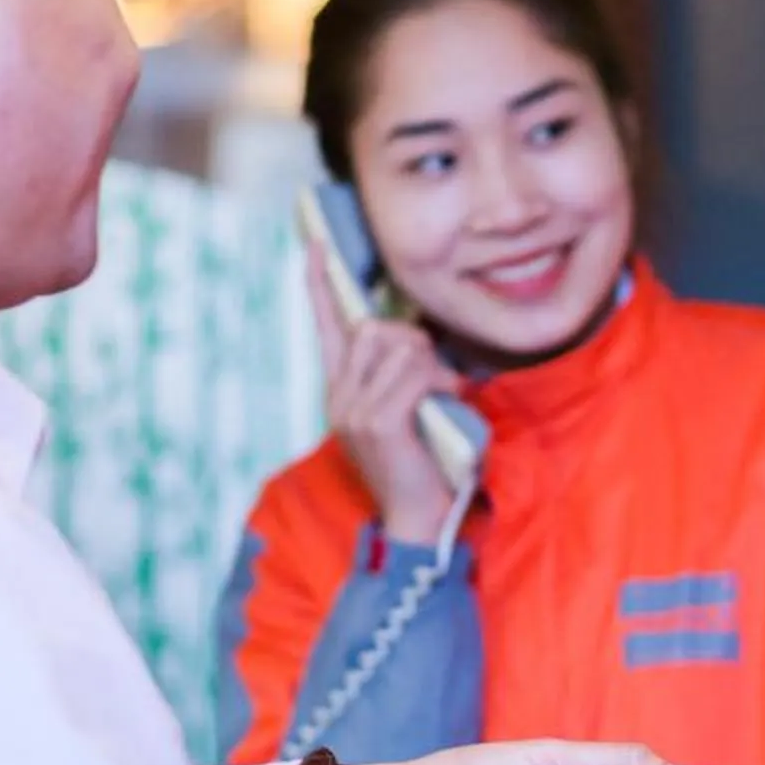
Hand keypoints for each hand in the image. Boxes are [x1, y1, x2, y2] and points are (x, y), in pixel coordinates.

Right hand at [308, 239, 462, 546]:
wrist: (419, 519)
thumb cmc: (423, 463)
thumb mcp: (406, 412)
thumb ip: (401, 376)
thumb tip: (419, 338)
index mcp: (340, 390)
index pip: (326, 326)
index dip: (320, 285)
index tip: (315, 245)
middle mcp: (338, 396)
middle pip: (375, 327)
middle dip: (415, 340)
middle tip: (437, 376)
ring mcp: (353, 409)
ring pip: (399, 345)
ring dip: (432, 363)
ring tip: (444, 393)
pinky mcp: (378, 421)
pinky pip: (414, 373)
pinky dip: (440, 381)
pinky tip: (448, 401)